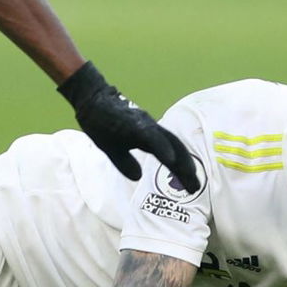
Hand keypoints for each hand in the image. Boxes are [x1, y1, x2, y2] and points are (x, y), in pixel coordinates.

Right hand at [60, 63, 201, 193]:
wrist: (90, 98)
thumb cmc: (102, 122)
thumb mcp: (112, 149)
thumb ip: (125, 162)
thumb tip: (138, 177)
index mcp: (148, 137)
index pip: (171, 154)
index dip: (182, 170)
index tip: (192, 187)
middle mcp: (152, 129)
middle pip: (175, 149)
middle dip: (186, 169)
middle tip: (196, 188)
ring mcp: (144, 124)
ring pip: (168, 142)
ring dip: (181, 159)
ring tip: (190, 176)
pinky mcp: (134, 122)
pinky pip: (151, 136)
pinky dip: (162, 147)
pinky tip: (170, 158)